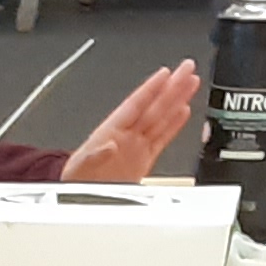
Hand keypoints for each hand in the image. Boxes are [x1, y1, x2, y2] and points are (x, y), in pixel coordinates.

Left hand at [63, 62, 199, 182]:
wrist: (77, 197)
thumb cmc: (74, 179)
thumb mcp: (79, 168)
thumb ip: (93, 156)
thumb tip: (108, 147)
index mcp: (110, 132)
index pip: (135, 105)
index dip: (150, 89)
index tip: (165, 73)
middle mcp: (126, 135)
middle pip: (153, 106)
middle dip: (171, 86)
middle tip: (187, 68)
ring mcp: (136, 146)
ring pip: (161, 118)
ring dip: (177, 100)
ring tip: (191, 83)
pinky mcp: (143, 161)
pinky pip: (162, 138)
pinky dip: (174, 125)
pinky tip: (183, 111)